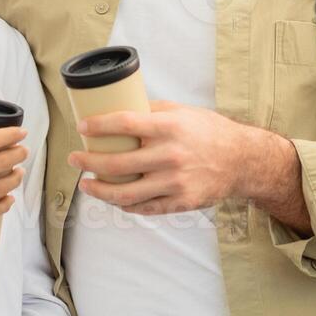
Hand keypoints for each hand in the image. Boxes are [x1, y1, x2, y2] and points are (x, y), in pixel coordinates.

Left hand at [70, 100, 302, 221]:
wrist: (241, 160)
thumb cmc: (208, 131)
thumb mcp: (181, 111)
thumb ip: (151, 111)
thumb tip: (116, 108)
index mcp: (170, 127)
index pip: (124, 124)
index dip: (98, 126)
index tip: (82, 127)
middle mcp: (171, 155)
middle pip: (117, 163)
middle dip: (88, 162)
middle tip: (74, 158)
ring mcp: (175, 182)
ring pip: (126, 192)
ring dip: (99, 190)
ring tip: (86, 184)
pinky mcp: (181, 202)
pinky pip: (144, 207)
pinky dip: (124, 204)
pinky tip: (112, 198)